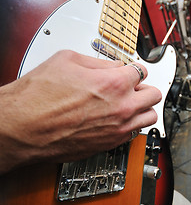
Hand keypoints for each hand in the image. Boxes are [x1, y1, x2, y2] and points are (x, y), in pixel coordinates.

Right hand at [0, 50, 161, 173]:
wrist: (22, 129)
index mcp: (114, 83)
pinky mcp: (110, 144)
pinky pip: (134, 133)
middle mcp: (122, 107)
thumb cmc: (37, 98)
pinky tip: (119, 119)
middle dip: (145, 88)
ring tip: (130, 103)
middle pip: (154, 95)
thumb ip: (98, 62)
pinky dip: (132, 125)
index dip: (135, 69)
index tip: (131, 71)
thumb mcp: (66, 61)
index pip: (142, 72)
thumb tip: (113, 65)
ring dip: (144, 108)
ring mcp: (118, 128)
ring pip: (150, 117)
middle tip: (134, 86)